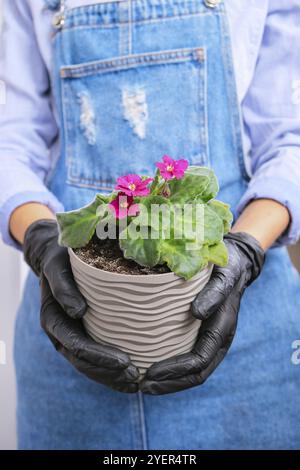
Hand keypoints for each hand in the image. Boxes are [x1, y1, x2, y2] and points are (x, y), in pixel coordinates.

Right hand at [24, 219, 138, 392]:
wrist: (56, 257)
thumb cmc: (60, 259)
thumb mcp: (58, 266)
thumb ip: (63, 286)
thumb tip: (77, 311)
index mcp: (52, 318)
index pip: (75, 345)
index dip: (99, 357)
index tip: (125, 361)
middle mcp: (61, 333)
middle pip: (82, 361)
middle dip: (108, 372)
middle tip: (134, 376)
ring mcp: (71, 336)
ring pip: (88, 366)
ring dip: (110, 377)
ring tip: (135, 382)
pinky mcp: (84, 334)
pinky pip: (94, 358)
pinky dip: (110, 371)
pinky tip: (131, 378)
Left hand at [140, 232, 264, 394]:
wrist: (235, 264)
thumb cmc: (226, 268)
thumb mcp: (223, 276)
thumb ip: (214, 293)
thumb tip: (197, 313)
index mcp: (223, 329)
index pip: (199, 360)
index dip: (175, 370)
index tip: (150, 373)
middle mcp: (218, 341)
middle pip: (195, 375)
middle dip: (169, 384)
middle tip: (141, 387)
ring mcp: (210, 341)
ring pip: (192, 373)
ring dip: (169, 383)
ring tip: (142, 385)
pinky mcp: (201, 335)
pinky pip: (187, 359)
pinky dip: (171, 369)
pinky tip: (150, 366)